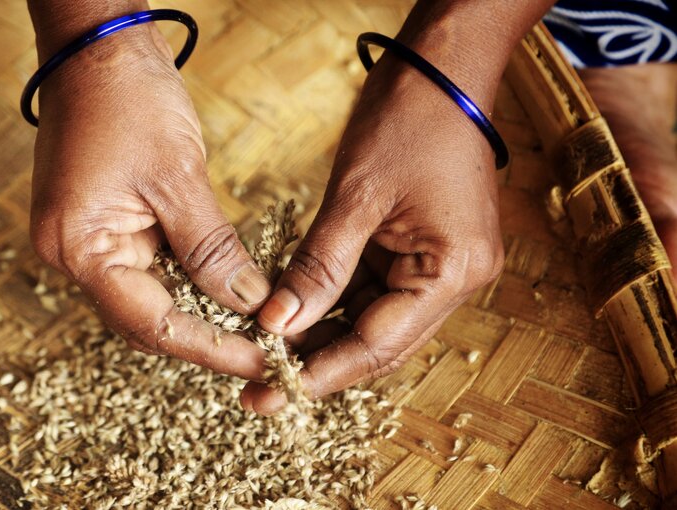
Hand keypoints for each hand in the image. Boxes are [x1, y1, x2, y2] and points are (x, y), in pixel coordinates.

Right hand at [28, 16, 269, 379]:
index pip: (152, 323)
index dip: (212, 347)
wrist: (97, 46)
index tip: (262, 359)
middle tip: (267, 349)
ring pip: (152, 297)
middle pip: (147, 319)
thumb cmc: (126, 98)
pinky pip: (152, 267)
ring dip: (202, 310)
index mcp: (79, 247)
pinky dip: (190, 280)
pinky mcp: (105, 222)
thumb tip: (249, 303)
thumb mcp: (177, 177)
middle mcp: (74, 253)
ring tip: (257, 327)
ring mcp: (87, 238)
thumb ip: (211, 250)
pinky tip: (229, 288)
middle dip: (209, 336)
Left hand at [241, 52, 504, 413]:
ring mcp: (443, 265)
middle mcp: (457, 279)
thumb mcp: (356, 197)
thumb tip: (278, 324)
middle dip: (320, 363)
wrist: (443, 69)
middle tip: (262, 388)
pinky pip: (374, 290)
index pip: (379, 343)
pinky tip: (294, 314)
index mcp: (453, 271)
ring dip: (324, 335)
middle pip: (380, 341)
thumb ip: (319, 267)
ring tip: (268, 354)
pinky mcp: (425, 249)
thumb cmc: (408, 119)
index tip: (274, 393)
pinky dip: (334, 302)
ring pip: (374, 319)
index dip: (323, 372)